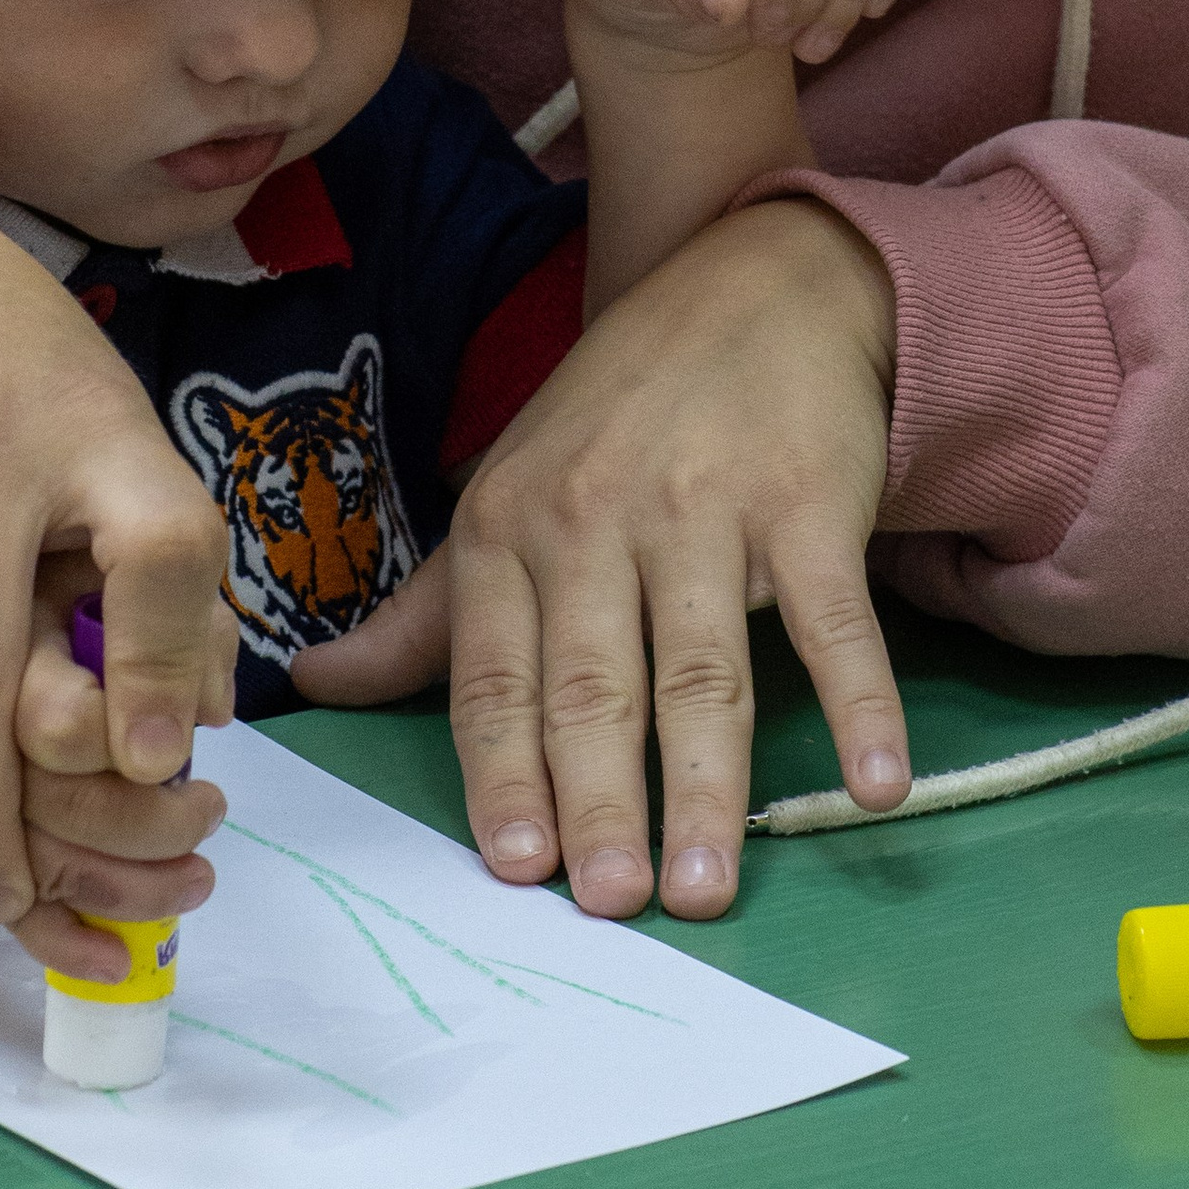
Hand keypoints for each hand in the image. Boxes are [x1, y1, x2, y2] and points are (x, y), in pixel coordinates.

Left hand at [293, 199, 906, 917]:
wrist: (752, 281)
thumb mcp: (507, 492)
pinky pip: (832, 617)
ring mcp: (706, 506)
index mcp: (509, 524)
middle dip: (598, 799)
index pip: (496, 674)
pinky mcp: (807, 499)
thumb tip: (313, 688)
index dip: (504, 774)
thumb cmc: (617, 414)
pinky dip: (858, 702)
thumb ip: (426, 612)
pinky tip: (875, 782)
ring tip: (703, 887)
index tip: (517, 871)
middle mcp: (595, 514)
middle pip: (593, 683)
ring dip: (706, 784)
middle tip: (611, 907)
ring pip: (700, 667)